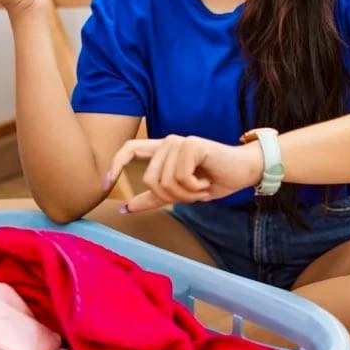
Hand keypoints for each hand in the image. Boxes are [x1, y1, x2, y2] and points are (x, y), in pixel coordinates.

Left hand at [104, 135, 263, 212]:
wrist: (244, 172)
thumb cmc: (214, 180)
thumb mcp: (180, 193)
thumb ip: (154, 198)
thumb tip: (126, 208)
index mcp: (162, 151)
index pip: (129, 148)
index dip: (114, 164)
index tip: (105, 184)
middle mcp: (168, 142)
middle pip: (149, 179)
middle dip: (171, 196)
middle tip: (192, 194)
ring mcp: (180, 141)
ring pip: (165, 181)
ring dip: (186, 194)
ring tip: (201, 187)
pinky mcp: (192, 145)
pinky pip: (180, 177)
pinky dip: (195, 187)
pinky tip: (207, 180)